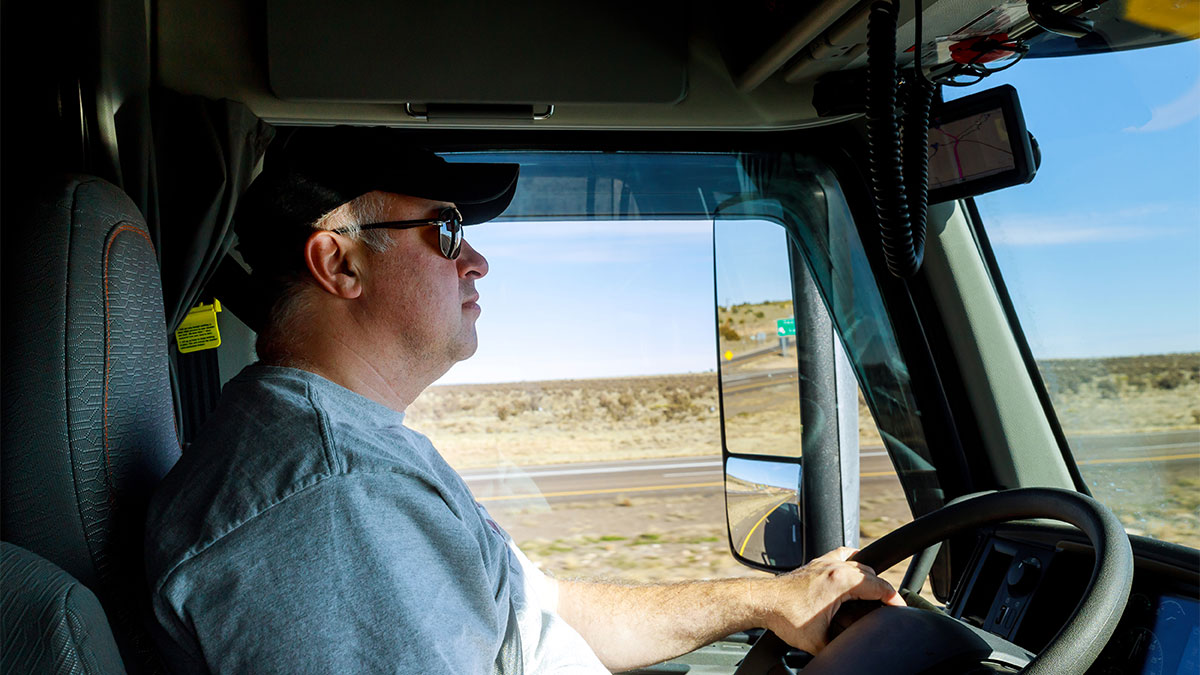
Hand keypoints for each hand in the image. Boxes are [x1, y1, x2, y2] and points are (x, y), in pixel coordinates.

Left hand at [758, 546, 904, 653]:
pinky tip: (853, 572)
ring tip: (873, 593)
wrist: (763, 601)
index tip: (899, 610)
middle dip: (882, 590)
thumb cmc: (785, 616)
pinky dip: (853, 562)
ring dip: (869, 576)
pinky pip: (843, 554)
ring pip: (859, 562)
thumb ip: (840, 645)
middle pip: (872, 573)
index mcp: (841, 581)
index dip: (894, 600)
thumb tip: (849, 652)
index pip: (880, 586)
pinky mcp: (816, 562)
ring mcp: (825, 562)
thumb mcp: (819, 640)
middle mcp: (835, 566)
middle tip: (886, 607)